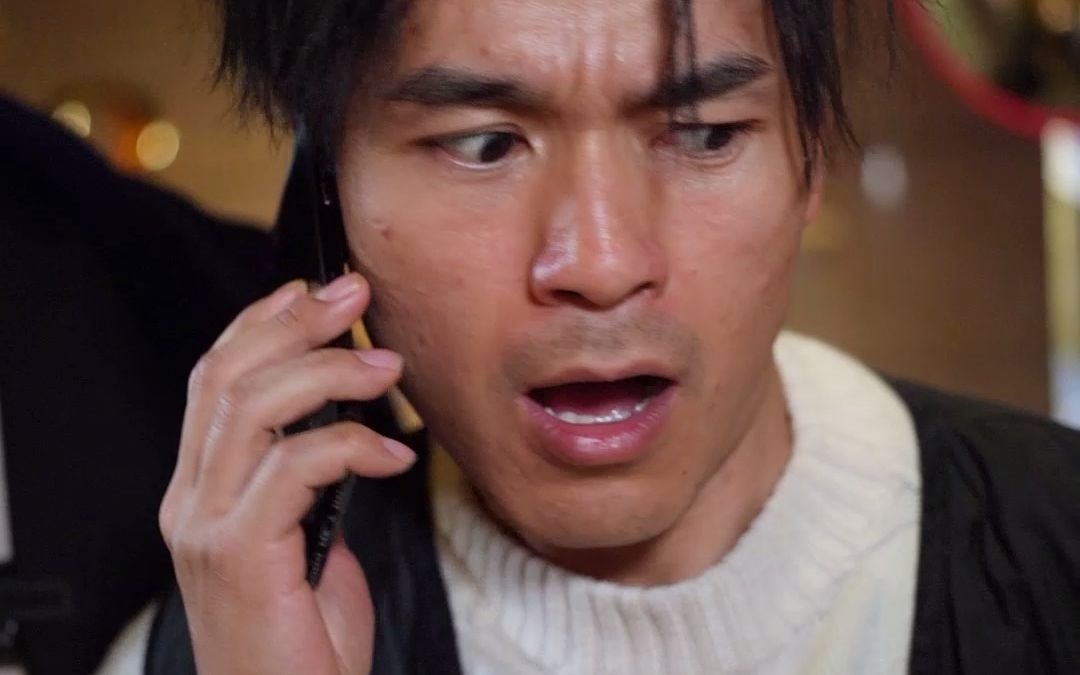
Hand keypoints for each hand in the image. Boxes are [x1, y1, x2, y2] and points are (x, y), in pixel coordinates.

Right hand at [159, 273, 414, 674]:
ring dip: (328, 372)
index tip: (314, 288)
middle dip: (294, 323)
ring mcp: (204, 527)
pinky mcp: (237, 555)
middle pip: (226, 377)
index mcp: (202, 491)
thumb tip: (345, 422)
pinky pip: (294, 467)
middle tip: (355, 295)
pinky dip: (353, 447)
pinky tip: (395, 458)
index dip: (262, 322)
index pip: (215, 380)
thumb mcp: (307, 541)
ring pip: (252, 408)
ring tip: (388, 366)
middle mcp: (190, 502)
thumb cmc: (304, 638)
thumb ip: (306, 483)